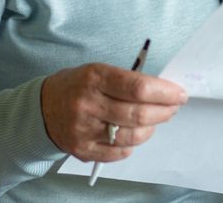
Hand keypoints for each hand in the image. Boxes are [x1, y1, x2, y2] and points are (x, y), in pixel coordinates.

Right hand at [40, 63, 186, 161]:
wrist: (43, 107)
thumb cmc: (78, 86)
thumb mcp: (99, 71)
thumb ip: (128, 81)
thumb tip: (163, 91)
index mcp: (95, 78)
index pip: (138, 87)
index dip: (164, 92)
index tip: (179, 94)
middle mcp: (88, 104)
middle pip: (138, 114)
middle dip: (164, 111)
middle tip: (173, 107)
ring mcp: (84, 129)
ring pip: (131, 136)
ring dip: (151, 129)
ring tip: (154, 121)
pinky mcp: (82, 149)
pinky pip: (119, 152)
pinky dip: (132, 144)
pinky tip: (133, 134)